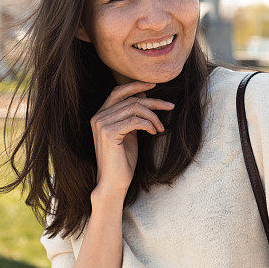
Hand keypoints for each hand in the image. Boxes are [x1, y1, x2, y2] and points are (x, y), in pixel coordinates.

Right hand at [89, 81, 174, 196]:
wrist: (114, 182)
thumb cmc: (123, 159)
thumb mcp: (130, 132)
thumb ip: (133, 114)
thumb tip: (144, 95)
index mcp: (101, 115)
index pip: (118, 91)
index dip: (136, 85)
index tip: (155, 85)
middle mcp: (98, 117)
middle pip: (131, 99)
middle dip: (154, 102)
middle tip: (170, 106)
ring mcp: (101, 124)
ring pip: (135, 108)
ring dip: (153, 116)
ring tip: (161, 127)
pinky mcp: (108, 133)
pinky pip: (135, 120)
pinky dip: (148, 124)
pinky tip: (154, 132)